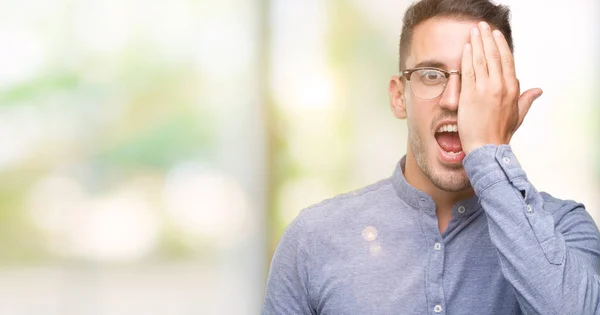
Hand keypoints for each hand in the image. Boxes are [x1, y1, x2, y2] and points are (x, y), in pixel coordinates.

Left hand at [458, 21, 542, 154]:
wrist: (486, 147)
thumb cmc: (500, 133)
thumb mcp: (518, 115)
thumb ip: (526, 100)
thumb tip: (538, 90)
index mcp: (512, 90)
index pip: (507, 61)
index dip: (501, 46)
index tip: (496, 35)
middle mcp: (500, 86)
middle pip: (494, 56)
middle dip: (488, 38)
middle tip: (482, 26)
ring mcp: (485, 90)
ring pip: (482, 60)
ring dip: (477, 42)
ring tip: (474, 31)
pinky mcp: (470, 95)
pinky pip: (468, 71)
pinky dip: (467, 57)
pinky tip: (466, 47)